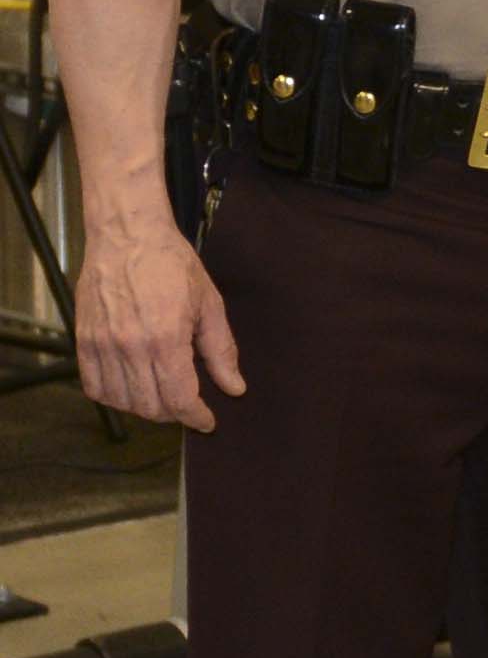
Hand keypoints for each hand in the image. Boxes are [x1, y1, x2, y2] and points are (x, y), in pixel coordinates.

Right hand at [77, 208, 242, 431]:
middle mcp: (129, 347)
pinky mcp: (83, 340)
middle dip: (174, 414)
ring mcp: (102, 345)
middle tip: (187, 405)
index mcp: (165, 338)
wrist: (127, 236)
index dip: (196, 417)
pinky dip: (113, 396)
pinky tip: (131, 387)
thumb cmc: (171, 264)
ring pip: (121, 401)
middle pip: (149, 406)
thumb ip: (220, 350)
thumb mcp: (209, 303)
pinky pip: (93, 386)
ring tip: (161, 396)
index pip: (178, 399)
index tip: (207, 421)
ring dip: (144, 408)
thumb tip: (234, 387)